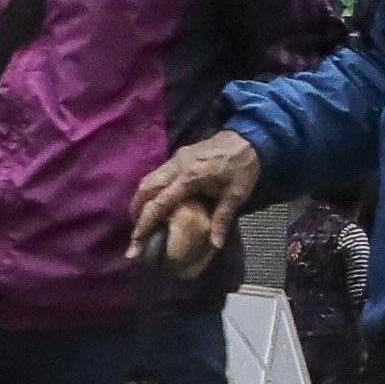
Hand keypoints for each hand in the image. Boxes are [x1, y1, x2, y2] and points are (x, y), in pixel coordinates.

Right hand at [122, 132, 263, 265]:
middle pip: (145, 189)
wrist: (249, 138)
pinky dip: (149, 189)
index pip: (159, 203)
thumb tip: (215, 245)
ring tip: (140, 220)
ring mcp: (175, 159)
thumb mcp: (237, 195)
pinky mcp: (178, 155)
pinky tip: (153, 202)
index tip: (135, 241)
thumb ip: (222, 219)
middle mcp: (176, 167)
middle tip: (136, 234)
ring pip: (148, 179)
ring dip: (140, 200)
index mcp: (189, 178)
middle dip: (136, 212)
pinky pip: (156, 173)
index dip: (144, 223)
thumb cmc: (243, 167)